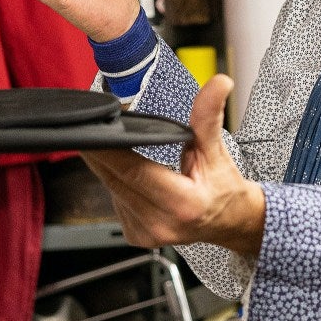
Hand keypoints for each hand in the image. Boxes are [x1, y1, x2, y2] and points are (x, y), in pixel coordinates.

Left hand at [81, 75, 265, 256]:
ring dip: (110, 168)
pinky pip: (116, 202)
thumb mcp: (218, 151)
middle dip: (100, 153)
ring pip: (112, 191)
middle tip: (90, 129)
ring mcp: (147, 233)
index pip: (135, 172)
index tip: (93, 130)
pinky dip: (119, 184)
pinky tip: (130, 175)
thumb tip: (218, 83)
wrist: (230, 223)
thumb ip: (208, 117)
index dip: (110, 151)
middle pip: (115, 181)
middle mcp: (161, 224)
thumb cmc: (224, 187)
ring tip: (116, 148)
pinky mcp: (137, 236)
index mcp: (183, 204)